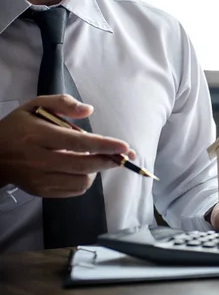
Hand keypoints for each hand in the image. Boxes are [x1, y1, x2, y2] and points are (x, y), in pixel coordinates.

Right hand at [0, 94, 134, 196]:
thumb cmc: (19, 127)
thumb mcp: (35, 106)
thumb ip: (63, 103)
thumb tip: (89, 110)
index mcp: (38, 135)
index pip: (77, 142)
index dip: (104, 145)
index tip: (124, 147)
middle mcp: (39, 159)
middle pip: (84, 165)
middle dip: (109, 161)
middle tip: (122, 155)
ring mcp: (40, 178)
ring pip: (82, 180)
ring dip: (95, 170)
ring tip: (92, 159)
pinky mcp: (42, 191)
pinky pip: (75, 190)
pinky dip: (85, 180)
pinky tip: (81, 169)